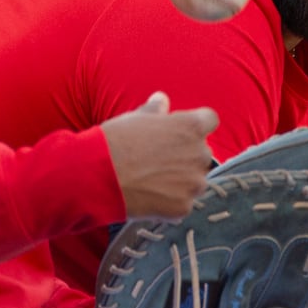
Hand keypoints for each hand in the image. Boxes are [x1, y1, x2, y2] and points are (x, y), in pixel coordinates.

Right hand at [100, 92, 217, 220]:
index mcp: (191, 126)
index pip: (209, 120)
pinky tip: (148, 197)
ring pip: (195, 181)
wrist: (98, 176)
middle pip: (201, 154)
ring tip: (151, 181)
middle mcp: (199, 154)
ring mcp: (193, 183)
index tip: (180, 132)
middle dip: (185, 156)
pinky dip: (170, 202)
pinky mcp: (183, 207)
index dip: (195, 125)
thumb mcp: (135, 117)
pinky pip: (183, 203)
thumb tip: (162, 100)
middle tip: (158, 160)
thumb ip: (155, 108)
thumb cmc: (115, 141)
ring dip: (181, 181)